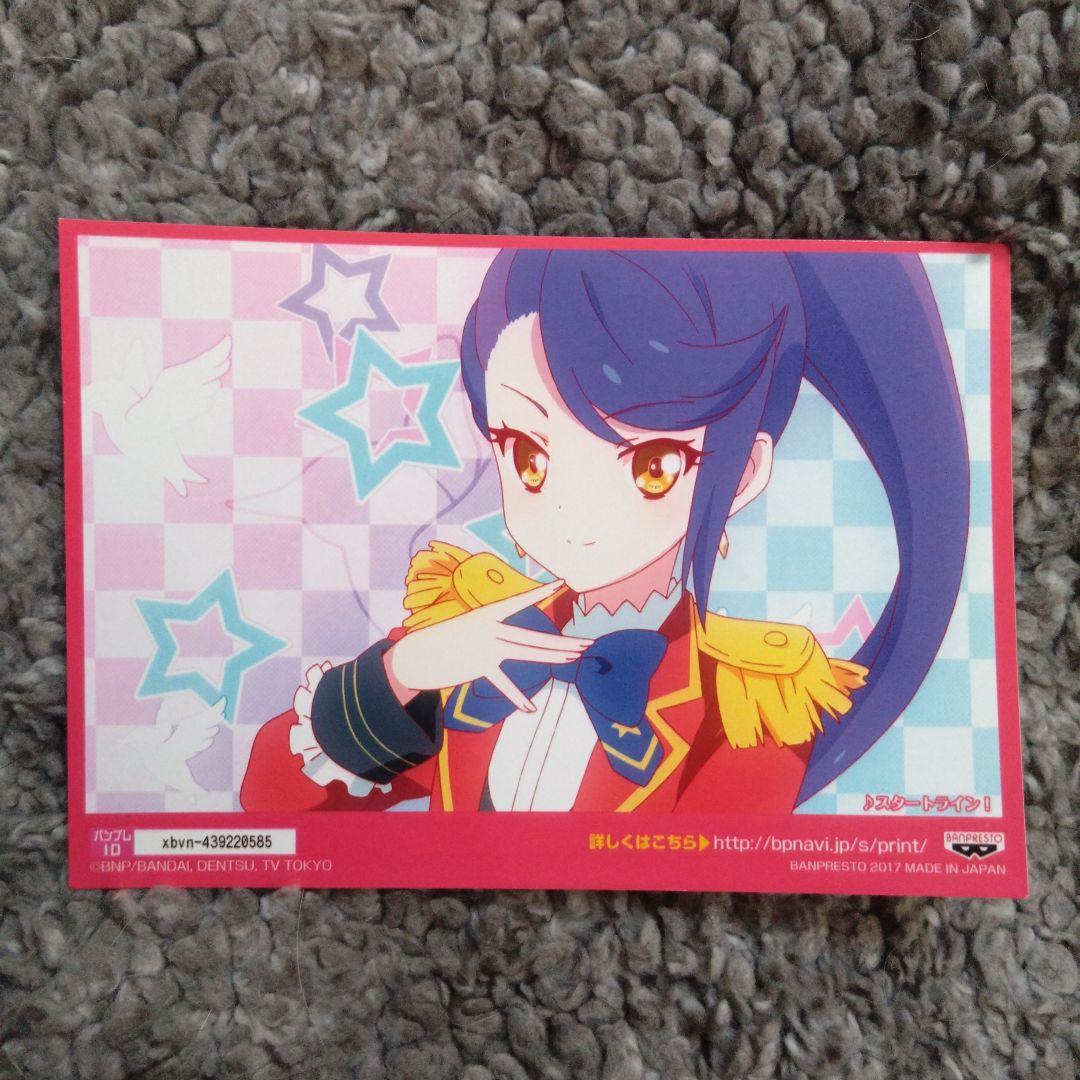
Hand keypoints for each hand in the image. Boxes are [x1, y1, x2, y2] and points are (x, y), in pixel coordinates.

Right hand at [384, 579, 592, 712]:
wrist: (415, 655)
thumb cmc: (443, 639)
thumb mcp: (469, 628)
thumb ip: (493, 634)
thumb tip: (513, 645)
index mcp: (486, 614)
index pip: (519, 601)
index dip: (541, 592)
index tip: (562, 583)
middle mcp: (490, 629)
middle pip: (534, 637)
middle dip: (563, 642)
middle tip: (587, 643)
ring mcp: (486, 649)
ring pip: (527, 654)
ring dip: (553, 657)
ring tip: (574, 658)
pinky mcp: (479, 668)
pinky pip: (503, 684)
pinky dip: (516, 698)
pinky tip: (531, 709)